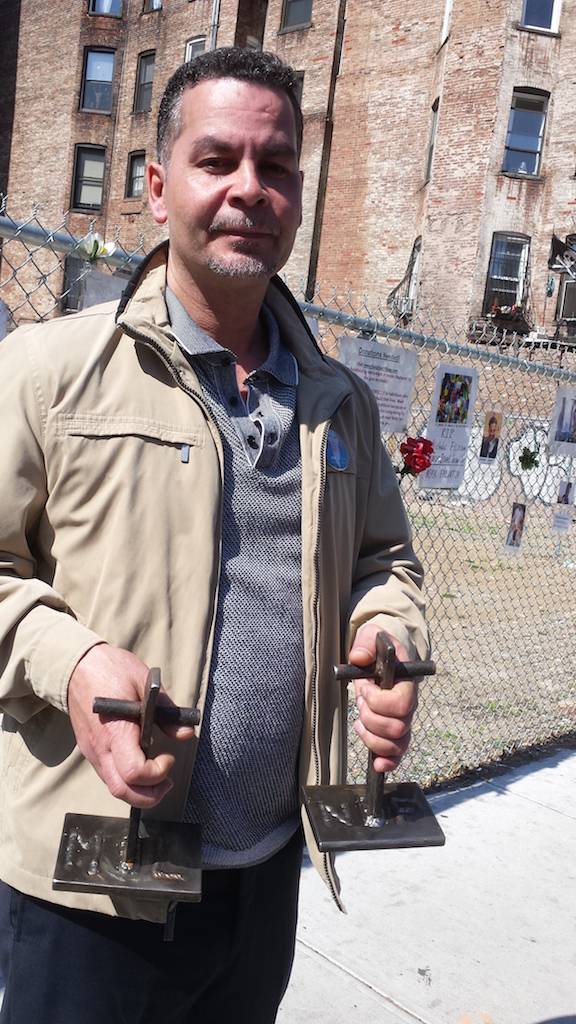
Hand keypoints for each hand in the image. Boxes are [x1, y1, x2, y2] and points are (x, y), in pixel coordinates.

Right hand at [67, 644, 194, 807]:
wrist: (76, 666)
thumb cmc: (111, 670)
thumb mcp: (145, 683)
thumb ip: (166, 712)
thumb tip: (186, 732)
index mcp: (115, 732)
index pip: (134, 772)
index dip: (157, 774)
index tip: (169, 758)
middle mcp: (99, 748)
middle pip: (122, 791)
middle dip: (150, 796)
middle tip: (168, 781)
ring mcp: (91, 752)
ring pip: (114, 788)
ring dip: (139, 792)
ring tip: (158, 776)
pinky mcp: (89, 751)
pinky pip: (108, 776)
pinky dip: (127, 781)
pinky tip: (140, 766)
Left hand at [349, 624, 418, 773]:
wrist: (387, 655)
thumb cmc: (380, 648)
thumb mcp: (371, 637)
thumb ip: (365, 644)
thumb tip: (358, 658)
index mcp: (406, 684)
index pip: (400, 704)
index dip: (378, 701)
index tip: (365, 689)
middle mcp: (409, 706)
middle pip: (396, 728)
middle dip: (370, 718)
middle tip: (361, 701)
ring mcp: (403, 721)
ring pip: (396, 744)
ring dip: (371, 736)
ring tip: (359, 720)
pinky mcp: (395, 732)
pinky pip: (397, 754)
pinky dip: (388, 761)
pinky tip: (378, 764)